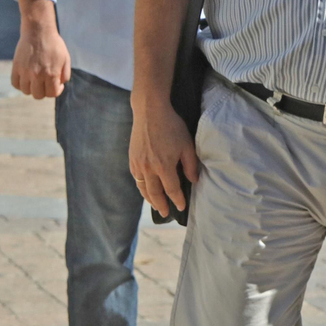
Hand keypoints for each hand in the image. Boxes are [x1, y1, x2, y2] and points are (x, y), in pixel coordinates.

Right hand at [11, 20, 69, 99]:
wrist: (38, 31)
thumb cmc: (54, 45)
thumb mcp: (66, 59)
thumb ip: (64, 75)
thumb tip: (59, 85)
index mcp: (51, 73)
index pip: (52, 94)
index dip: (56, 90)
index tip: (57, 83)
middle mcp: (37, 75)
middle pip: (38, 96)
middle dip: (44, 91)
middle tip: (46, 82)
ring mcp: (25, 72)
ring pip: (26, 91)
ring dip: (32, 88)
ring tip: (36, 79)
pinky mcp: (16, 67)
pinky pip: (15, 84)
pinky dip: (20, 84)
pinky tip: (26, 78)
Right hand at [128, 100, 197, 217]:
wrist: (150, 113)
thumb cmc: (172, 126)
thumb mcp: (187, 144)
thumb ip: (190, 164)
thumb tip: (194, 181)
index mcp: (164, 165)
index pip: (171, 189)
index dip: (177, 199)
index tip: (181, 207)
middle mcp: (149, 168)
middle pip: (155, 193)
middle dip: (161, 205)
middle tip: (166, 213)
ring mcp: (138, 164)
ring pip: (143, 188)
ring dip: (150, 199)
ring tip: (156, 206)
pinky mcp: (132, 159)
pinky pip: (136, 179)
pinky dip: (141, 187)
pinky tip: (146, 190)